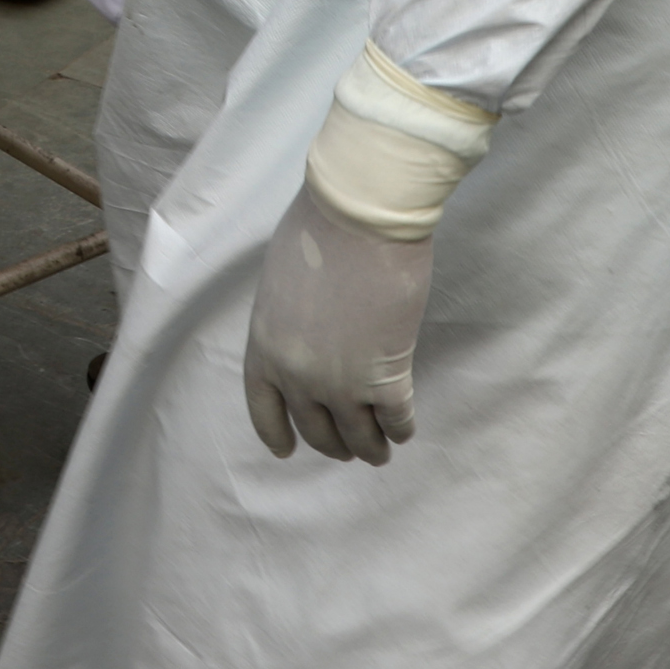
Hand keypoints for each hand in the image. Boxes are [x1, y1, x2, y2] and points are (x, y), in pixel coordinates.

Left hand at [242, 183, 434, 465]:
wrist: (359, 217)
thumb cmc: (319, 229)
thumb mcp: (281, 280)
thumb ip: (288, 319)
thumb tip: (308, 334)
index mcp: (265, 346)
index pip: (264, 408)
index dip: (277, 433)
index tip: (287, 450)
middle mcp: (297, 375)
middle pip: (315, 429)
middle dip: (333, 444)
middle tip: (347, 448)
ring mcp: (341, 383)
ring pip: (357, 436)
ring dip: (370, 448)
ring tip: (380, 451)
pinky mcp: (385, 378)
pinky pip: (394, 419)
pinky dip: (401, 428)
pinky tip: (404, 428)